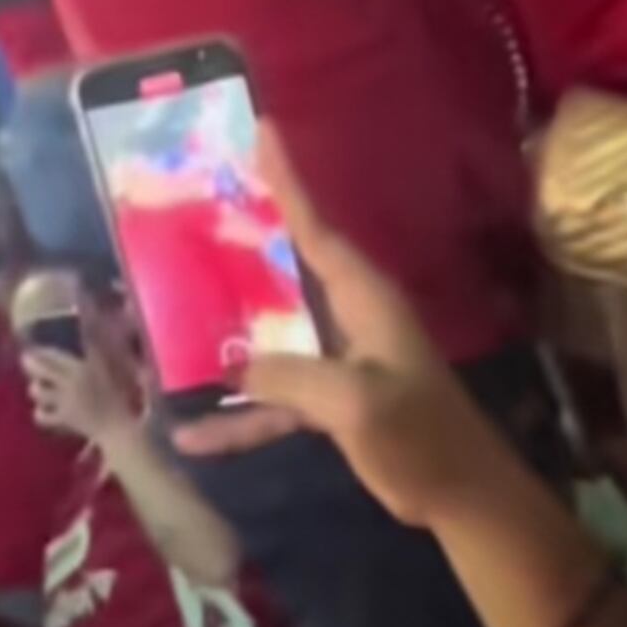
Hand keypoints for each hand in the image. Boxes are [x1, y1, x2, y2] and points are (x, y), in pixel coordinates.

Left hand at [24, 329, 135, 448]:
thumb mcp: (117, 364)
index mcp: (82, 367)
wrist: (121, 426)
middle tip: (25, 359)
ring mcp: (65, 402)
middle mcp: (69, 382)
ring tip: (36, 385)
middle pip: (43, 370)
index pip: (55, 355)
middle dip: (31, 363)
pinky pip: (43, 416)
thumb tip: (90, 325)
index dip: (42, 350)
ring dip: (35, 387)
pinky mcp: (64, 419)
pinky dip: (40, 412)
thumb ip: (100, 346)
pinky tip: (41, 410)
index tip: (35, 345)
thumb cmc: (125, 393)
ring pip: (39, 392)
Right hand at [175, 123, 466, 530]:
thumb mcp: (355, 400)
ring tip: (165, 324)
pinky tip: (193, 435)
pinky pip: (272, 398)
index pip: (312, 225)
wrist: (462, 497)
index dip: (285, 179)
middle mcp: (345, 314)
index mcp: (361, 295)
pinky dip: (239, 416)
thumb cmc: (421, 434)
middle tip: (190, 207)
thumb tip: (235, 362)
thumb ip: (292, 375)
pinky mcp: (327, 400)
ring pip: (267, 335)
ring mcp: (334, 358)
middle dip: (239, 242)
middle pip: (281, 268)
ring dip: (224, 339)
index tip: (261, 129)